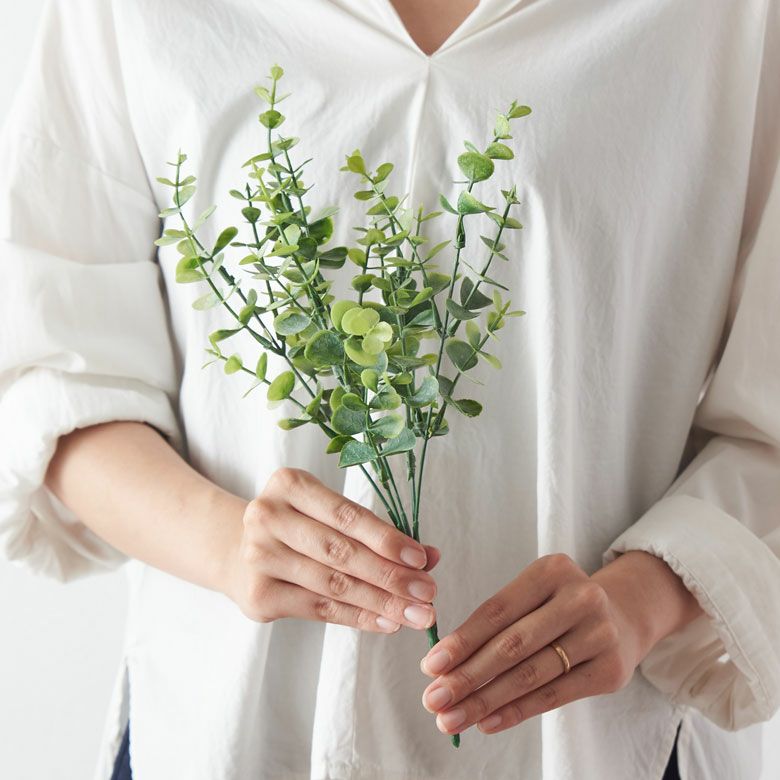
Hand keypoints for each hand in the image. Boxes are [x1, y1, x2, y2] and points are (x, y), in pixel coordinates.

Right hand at [226, 467, 439, 632]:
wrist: (237, 551)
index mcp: (289, 484)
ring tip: (416, 614)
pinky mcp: (258, 596)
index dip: (386, 539)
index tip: (422, 559)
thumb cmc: (300, 527)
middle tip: (428, 593)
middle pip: (340, 552)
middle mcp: (267, 517)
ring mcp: (258, 557)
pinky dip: (358, 618)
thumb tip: (430, 558)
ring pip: (332, 585)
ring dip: (381, 602)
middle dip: (391, 575)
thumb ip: (377, 532)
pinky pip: (319, 610)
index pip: (346, 515)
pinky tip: (387, 622)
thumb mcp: (331, 515)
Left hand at [419, 551, 692, 735]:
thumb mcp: (532, 596)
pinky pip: (554, 696)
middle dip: (468, 676)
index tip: (430, 665)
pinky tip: (487, 721)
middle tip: (433, 698)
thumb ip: (495, 623)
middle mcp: (580, 598)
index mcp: (552, 570)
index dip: (462, 640)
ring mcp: (599, 634)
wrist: (623, 617)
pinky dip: (516, 711)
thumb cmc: (558, 607)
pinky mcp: (610, 670)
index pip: (497, 610)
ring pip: (531, 674)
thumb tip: (443, 664)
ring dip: (485, 700)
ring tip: (452, 717)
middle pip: (513, 645)